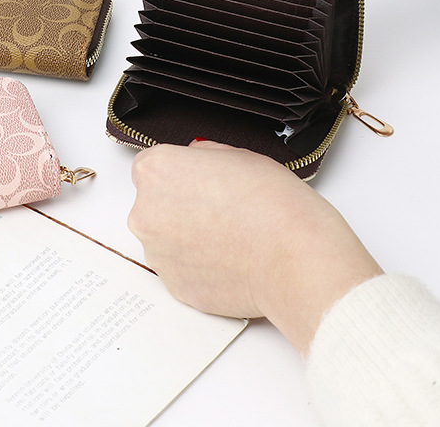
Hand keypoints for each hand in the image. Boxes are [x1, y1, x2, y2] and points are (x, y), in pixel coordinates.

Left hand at [128, 140, 381, 354]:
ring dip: (186, 236)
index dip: (179, 173)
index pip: (151, 166)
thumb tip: (195, 159)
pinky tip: (229, 258)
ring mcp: (156, 253)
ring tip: (229, 236)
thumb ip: (204, 155)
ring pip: (165, 238)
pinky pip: (179, 268)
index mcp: (156, 171)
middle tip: (219, 208)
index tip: (200, 181)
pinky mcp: (173, 286)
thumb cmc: (273, 203)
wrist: (295, 258)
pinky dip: (197, 264)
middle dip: (178, 205)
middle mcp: (145, 212)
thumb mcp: (238, 154)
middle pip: (153, 203)